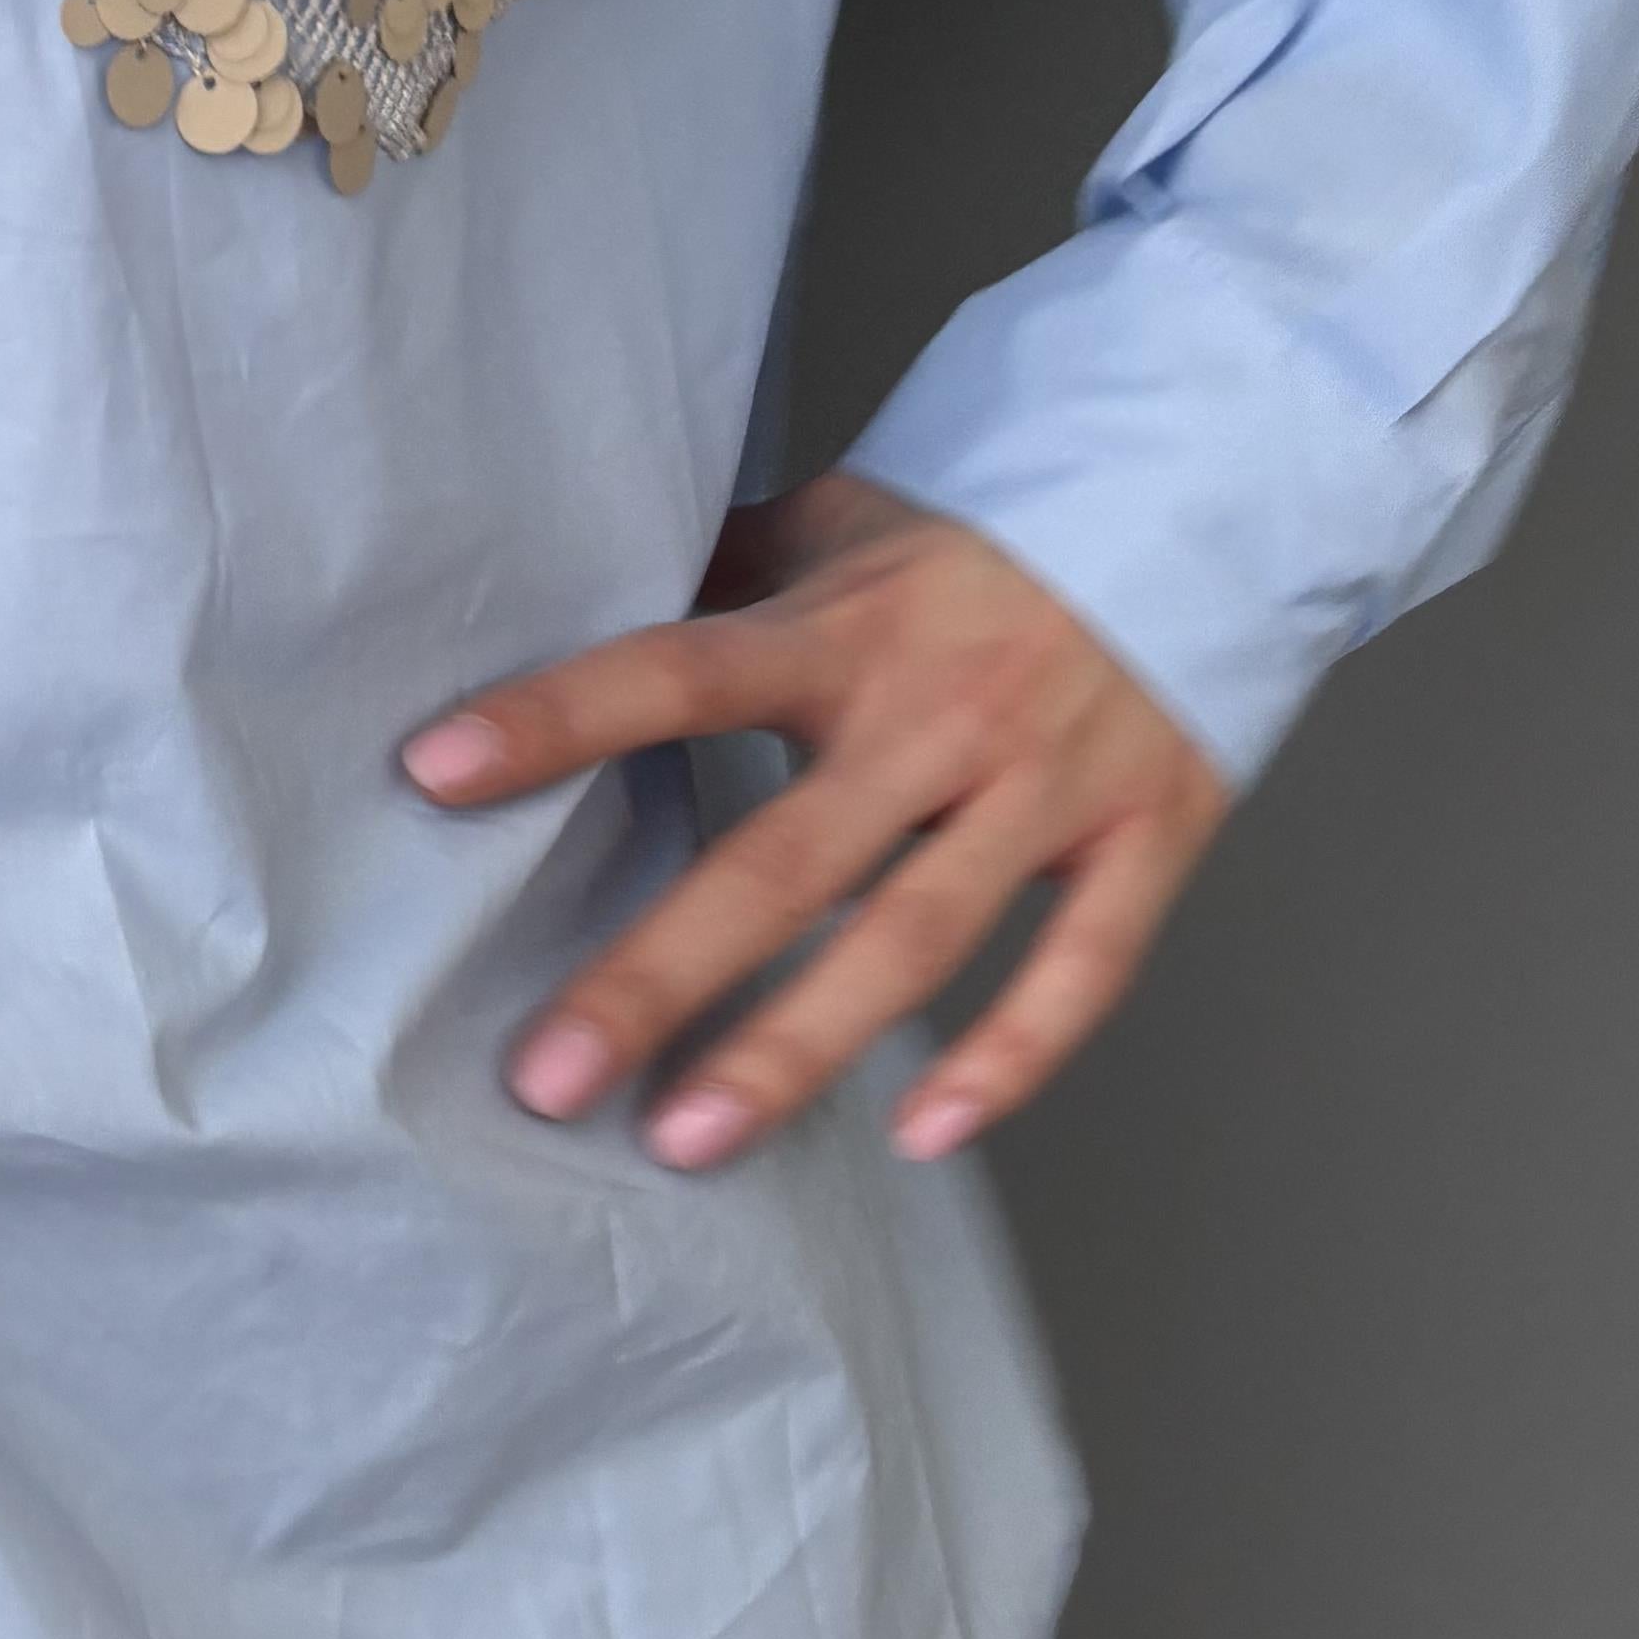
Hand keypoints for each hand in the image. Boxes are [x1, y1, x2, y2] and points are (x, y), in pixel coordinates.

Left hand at [399, 470, 1228, 1170]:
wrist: (1206, 496)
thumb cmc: (982, 540)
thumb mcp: (844, 528)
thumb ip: (721, 577)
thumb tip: (565, 584)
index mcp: (849, 629)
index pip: (678, 670)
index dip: (558, 717)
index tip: (431, 770)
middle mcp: (942, 714)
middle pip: (783, 861)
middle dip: (658, 975)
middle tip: (548, 1077)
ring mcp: (1050, 784)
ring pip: (912, 940)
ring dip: (796, 1049)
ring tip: (684, 1141)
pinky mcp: (1151, 835)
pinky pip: (1082, 969)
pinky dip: (1008, 1060)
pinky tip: (916, 1135)